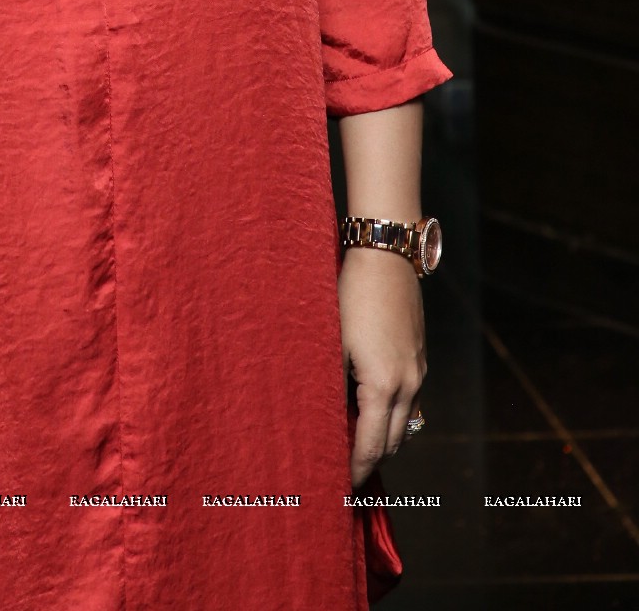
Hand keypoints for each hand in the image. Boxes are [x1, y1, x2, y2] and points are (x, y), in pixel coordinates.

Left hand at [338, 247, 426, 487]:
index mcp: (382, 385)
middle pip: (392, 442)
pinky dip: (391, 414)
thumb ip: (331, 385)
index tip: (340, 487)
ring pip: (403, 422)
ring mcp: (418, 371)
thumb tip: (324, 418)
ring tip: (353, 443)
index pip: (371, 446)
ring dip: (382, 437)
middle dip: (370, 460)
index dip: (355, 470)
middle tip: (343, 471)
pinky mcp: (419, 357)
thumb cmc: (349, 296)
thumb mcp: (332, 342)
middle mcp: (408, 384)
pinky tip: (368, 408)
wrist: (384, 257)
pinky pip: (408, 400)